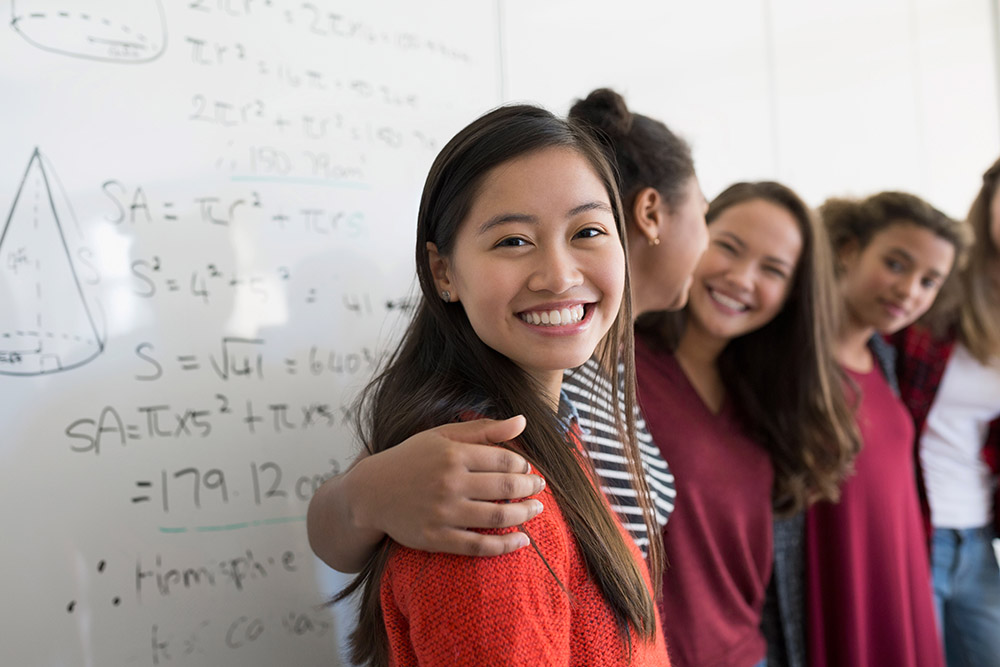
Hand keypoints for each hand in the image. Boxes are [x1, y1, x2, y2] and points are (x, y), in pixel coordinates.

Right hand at [353, 415, 544, 556]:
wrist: (371, 492)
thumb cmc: (411, 458)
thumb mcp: (443, 436)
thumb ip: (484, 429)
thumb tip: (523, 421)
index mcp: (453, 454)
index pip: (504, 459)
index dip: (523, 465)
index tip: (528, 469)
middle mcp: (450, 483)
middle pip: (506, 488)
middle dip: (530, 488)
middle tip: (540, 488)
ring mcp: (443, 513)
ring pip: (498, 517)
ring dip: (525, 515)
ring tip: (536, 510)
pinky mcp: (437, 539)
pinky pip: (479, 546)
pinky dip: (506, 545)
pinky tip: (523, 540)